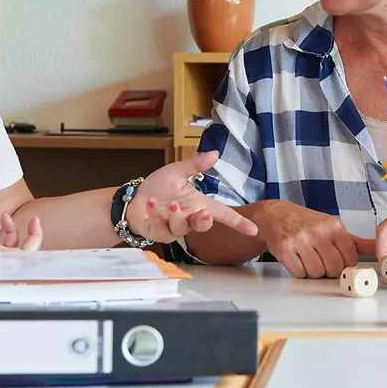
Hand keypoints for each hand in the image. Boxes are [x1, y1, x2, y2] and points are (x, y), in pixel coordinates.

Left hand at [129, 151, 259, 242]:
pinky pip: (162, 229)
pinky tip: (148, 204)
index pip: (223, 214)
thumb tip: (215, 153)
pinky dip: (154, 215)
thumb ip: (195, 165)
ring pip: (182, 228)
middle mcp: (190, 217)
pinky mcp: (161, 234)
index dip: (238, 222)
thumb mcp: (176, 172)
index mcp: (198, 203)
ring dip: (176, 216)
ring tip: (168, 204)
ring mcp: (175, 228)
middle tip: (202, 214)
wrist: (133, 198)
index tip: (253, 230)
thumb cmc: (157, 187)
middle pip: (204, 226)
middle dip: (204, 222)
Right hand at [250, 201, 374, 277]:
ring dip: (313, 272)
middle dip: (329, 270)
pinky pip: (299, 273)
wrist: (276, 215)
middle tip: (321, 261)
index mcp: (334, 227)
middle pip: (334, 269)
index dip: (344, 265)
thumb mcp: (332, 226)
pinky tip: (297, 259)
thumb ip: (355, 241)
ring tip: (308, 259)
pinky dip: (299, 271)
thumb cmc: (307, 222)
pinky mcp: (285, 249)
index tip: (337, 260)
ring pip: (316, 273)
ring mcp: (300, 240)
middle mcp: (318, 232)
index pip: (350, 259)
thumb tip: (379, 248)